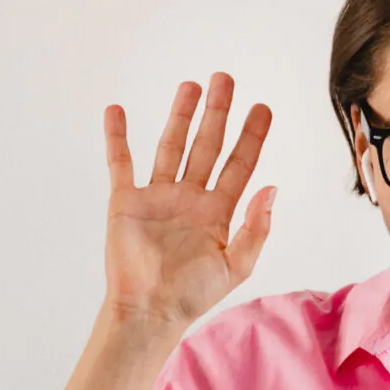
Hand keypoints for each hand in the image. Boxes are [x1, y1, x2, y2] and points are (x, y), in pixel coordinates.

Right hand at [103, 72, 273, 330]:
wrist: (149, 311)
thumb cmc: (192, 295)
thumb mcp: (237, 266)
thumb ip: (256, 228)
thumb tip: (272, 188)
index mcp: (217, 212)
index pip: (240, 165)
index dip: (252, 136)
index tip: (262, 108)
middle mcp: (189, 198)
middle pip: (207, 145)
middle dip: (217, 113)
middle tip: (224, 78)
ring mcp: (157, 197)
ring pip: (171, 146)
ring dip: (179, 116)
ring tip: (189, 86)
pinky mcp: (126, 202)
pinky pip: (121, 163)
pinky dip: (117, 137)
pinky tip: (117, 111)